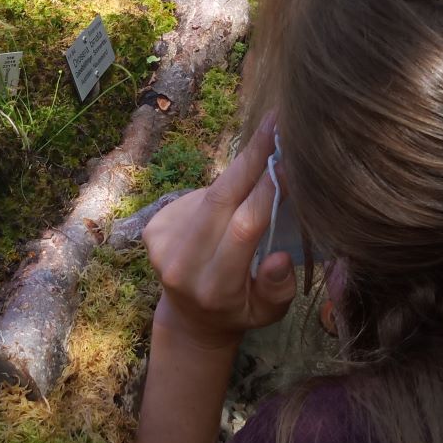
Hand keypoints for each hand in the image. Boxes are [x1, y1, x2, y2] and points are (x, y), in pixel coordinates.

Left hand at [142, 115, 296, 348]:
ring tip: (263, 162)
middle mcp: (182, 265)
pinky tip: (231, 201)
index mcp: (215, 289)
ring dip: (238, 175)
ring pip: (209, 194)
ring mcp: (162, 245)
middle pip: (220, 199)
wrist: (189, 319)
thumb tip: (279, 257)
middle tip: (274, 123)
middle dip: (250, 158)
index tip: (289, 160)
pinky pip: (196, 198)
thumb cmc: (240, 311)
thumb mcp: (269, 314)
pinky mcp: (153, 229)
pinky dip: (220, 192)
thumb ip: (278, 288)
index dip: (267, 190)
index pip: (244, 228)